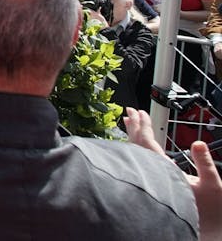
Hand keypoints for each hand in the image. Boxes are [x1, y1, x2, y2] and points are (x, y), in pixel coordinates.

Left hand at [126, 108, 221, 236]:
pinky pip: (142, 163)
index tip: (140, 113)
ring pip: (138, 155)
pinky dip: (138, 150)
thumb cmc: (212, 211)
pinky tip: (137, 145)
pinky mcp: (158, 186)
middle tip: (129, 112)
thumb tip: (198, 143)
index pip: (147, 145)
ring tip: (129, 123)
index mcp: (166, 174)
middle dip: (134, 128)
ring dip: (134, 137)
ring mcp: (155, 182)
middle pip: (138, 148)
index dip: (143, 127)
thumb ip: (205, 163)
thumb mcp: (213, 184)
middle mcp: (156, 177)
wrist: (209, 229)